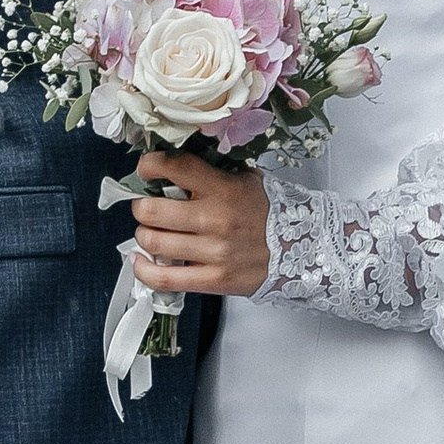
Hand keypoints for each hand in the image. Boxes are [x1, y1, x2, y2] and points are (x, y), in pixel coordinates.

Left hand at [130, 150, 269, 296]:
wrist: (302, 249)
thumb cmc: (268, 214)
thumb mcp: (246, 180)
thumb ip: (214, 171)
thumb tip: (176, 163)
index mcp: (223, 189)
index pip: (174, 167)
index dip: (150, 165)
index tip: (147, 169)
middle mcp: (215, 219)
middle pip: (151, 210)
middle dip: (141, 207)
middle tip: (147, 207)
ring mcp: (213, 252)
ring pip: (154, 241)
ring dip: (145, 236)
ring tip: (153, 233)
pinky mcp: (213, 279)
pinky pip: (165, 278)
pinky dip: (144, 270)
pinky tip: (142, 261)